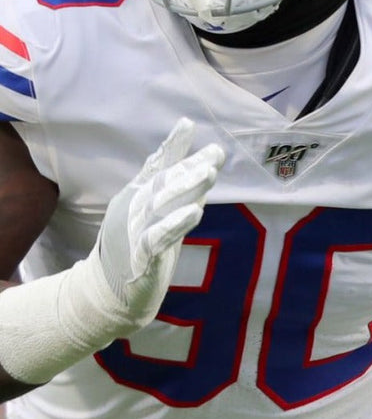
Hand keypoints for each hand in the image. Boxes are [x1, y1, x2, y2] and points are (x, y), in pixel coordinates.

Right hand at [97, 118, 224, 325]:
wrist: (109, 294)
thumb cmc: (139, 249)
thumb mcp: (159, 215)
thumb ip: (179, 191)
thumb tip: (205, 165)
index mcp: (136, 195)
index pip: (157, 166)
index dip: (172, 145)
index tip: (188, 124)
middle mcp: (132, 208)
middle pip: (164, 182)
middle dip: (190, 166)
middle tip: (215, 153)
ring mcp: (133, 230)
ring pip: (162, 204)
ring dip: (187, 188)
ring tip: (210, 173)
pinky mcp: (140, 256)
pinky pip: (157, 236)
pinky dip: (175, 223)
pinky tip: (195, 211)